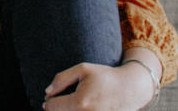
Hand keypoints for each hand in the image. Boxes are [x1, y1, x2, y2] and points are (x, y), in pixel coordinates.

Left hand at [40, 61, 155, 110]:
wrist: (130, 89)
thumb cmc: (105, 77)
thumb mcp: (83, 69)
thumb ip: (61, 79)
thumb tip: (47, 93)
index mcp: (80, 102)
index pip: (51, 107)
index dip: (50, 100)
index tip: (54, 95)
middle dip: (58, 107)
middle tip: (64, 99)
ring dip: (67, 110)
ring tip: (76, 103)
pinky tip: (83, 107)